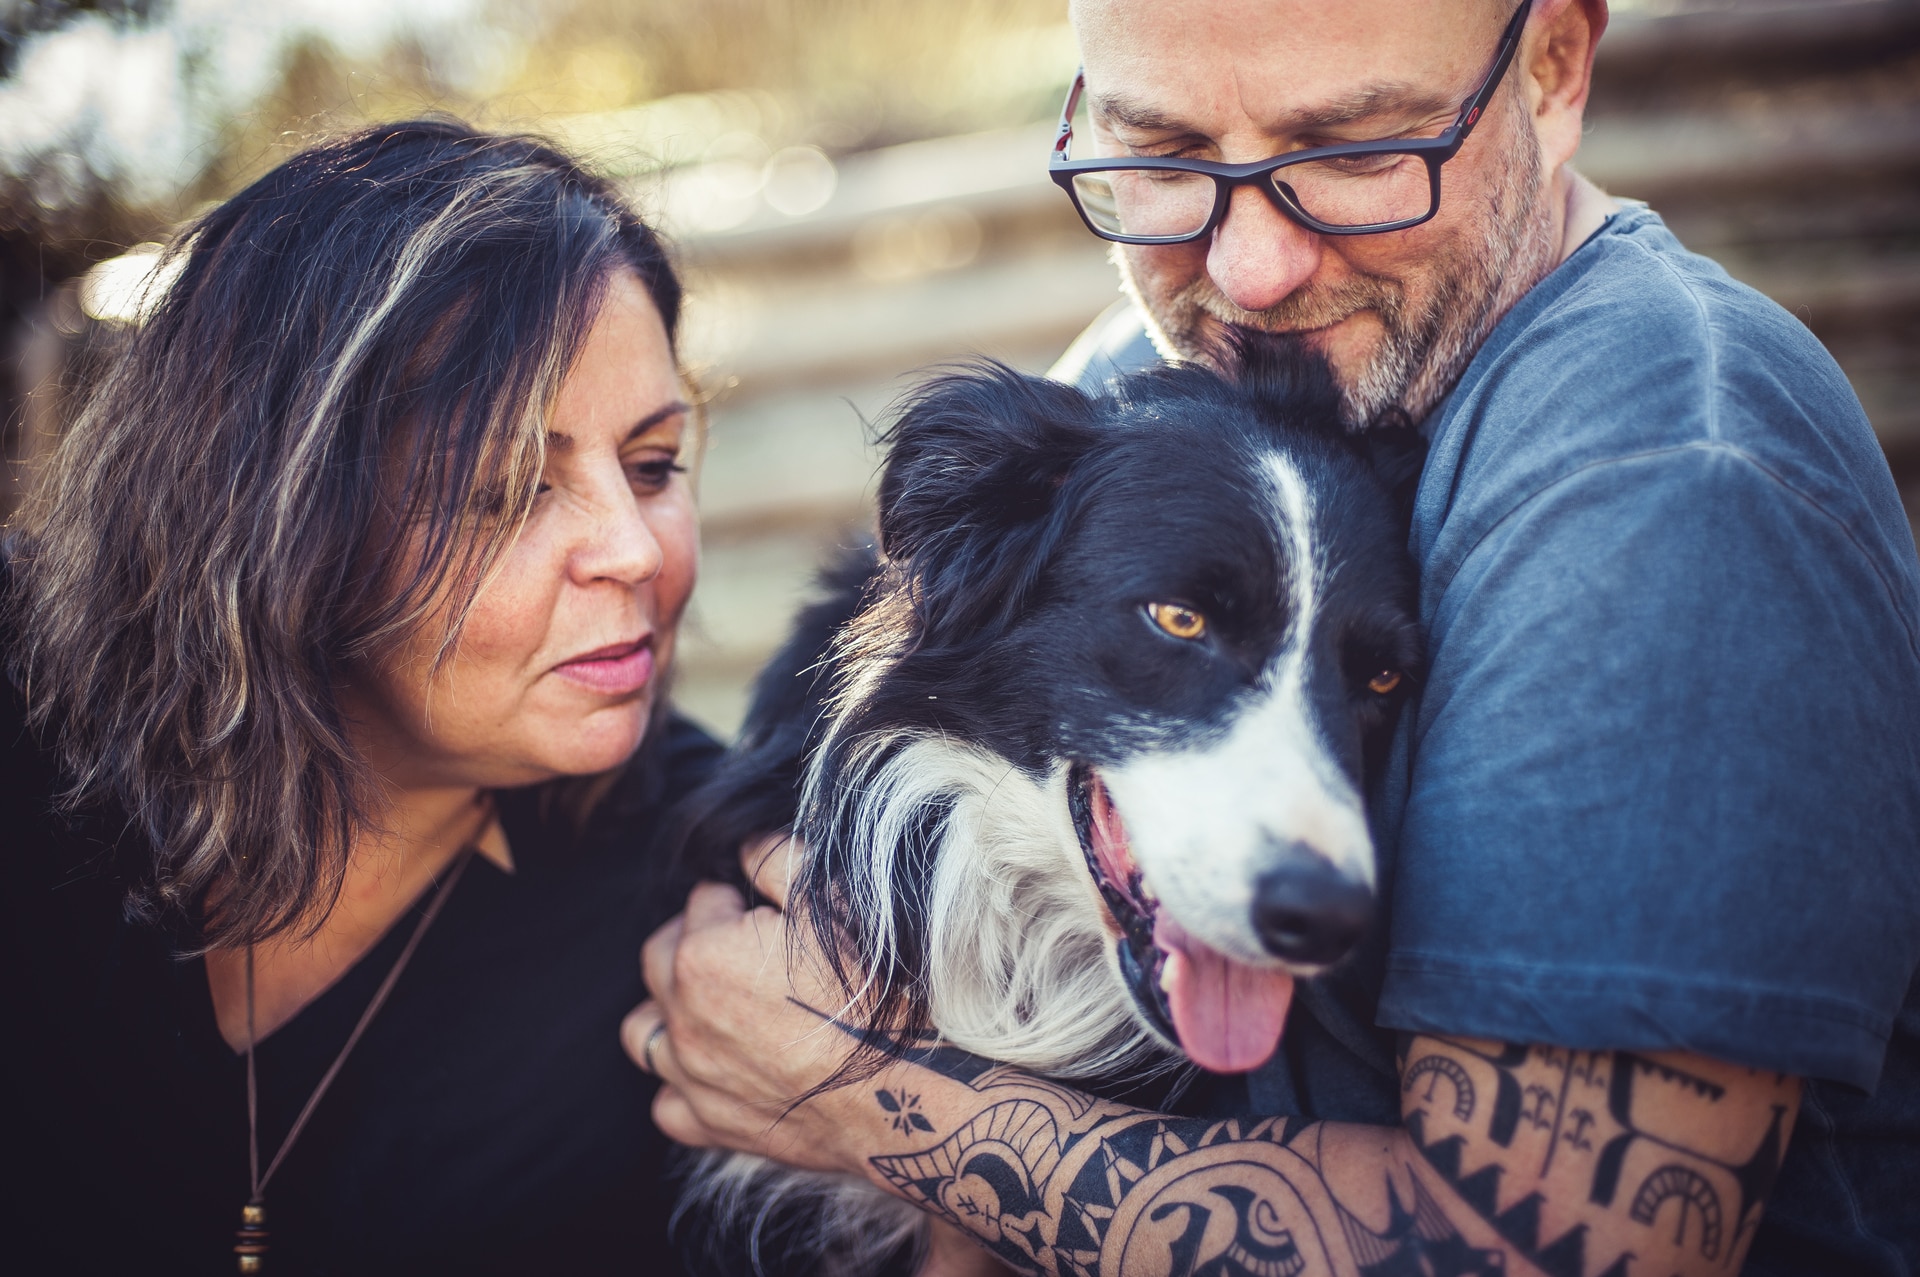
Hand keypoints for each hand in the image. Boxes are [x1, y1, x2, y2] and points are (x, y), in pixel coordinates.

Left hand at [621, 836, 872, 1174]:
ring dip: (668, 1009)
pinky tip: (719, 1068)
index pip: (703, 898)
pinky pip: (667, 1102)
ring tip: (712, 1003)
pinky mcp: (708, 1125)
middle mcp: (682, 1014)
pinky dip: (682, 1084)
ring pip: (643, 1031)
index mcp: (704, 953)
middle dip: (692, 939)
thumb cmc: (871, 998)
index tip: (771, 911)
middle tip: (743, 946)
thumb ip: (776, 860)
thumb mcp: (832, 905)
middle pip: (660, 956)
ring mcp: (689, 1075)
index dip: (740, 898)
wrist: (903, 1091)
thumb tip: (744, 844)